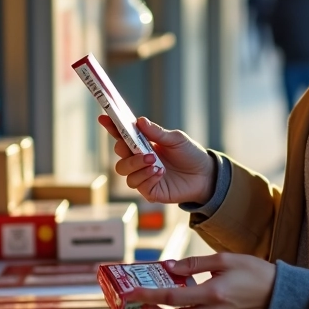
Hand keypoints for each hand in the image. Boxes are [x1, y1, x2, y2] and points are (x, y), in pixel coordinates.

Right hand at [97, 115, 215, 204]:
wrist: (205, 175)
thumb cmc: (189, 154)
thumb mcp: (176, 139)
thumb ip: (157, 133)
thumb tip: (139, 121)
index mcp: (143, 144)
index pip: (122, 136)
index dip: (111, 127)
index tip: (103, 118)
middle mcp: (139, 160)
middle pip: (119, 156)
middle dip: (126, 152)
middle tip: (144, 151)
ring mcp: (143, 176)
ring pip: (124, 171)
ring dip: (137, 165)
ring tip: (155, 163)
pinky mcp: (149, 190)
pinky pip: (138, 185)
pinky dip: (147, 177)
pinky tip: (160, 173)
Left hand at [127, 253, 276, 308]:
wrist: (279, 293)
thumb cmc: (253, 272)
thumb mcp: (225, 259)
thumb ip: (195, 263)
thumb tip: (170, 267)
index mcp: (213, 295)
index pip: (172, 299)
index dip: (149, 297)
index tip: (132, 293)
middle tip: (140, 301)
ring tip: (157, 295)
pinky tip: (183, 294)